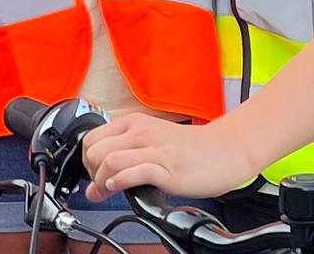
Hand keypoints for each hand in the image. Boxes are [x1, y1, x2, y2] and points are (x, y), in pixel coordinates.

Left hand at [80, 115, 262, 202]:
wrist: (227, 150)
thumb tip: (94, 187)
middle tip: (103, 186)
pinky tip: (122, 188)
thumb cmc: (192, 150)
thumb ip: (123, 162)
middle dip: (91, 174)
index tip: (95, 176)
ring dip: (102, 181)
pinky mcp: (167, 166)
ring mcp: (154, 148)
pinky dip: (120, 182)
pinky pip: (134, 171)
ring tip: (111, 190)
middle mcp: (141, 131)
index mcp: (134, 123)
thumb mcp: (152, 147)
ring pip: (109, 160)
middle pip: (94, 151)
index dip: (86, 163)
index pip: (90, 139)